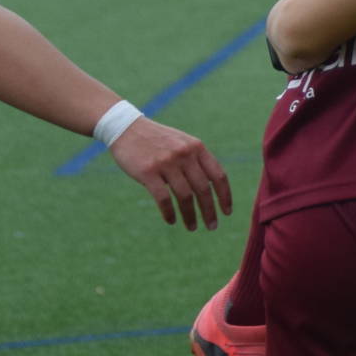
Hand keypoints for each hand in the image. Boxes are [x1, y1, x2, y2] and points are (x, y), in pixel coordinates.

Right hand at [108, 118, 231, 231]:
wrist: (127, 128)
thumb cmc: (158, 140)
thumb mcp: (183, 143)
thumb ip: (197, 160)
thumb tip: (212, 187)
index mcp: (197, 147)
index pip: (218, 175)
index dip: (225, 196)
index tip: (227, 212)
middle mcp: (185, 154)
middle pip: (203, 189)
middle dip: (209, 211)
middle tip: (212, 226)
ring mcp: (166, 162)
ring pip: (185, 196)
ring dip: (190, 216)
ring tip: (192, 227)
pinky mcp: (148, 172)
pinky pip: (163, 198)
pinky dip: (169, 213)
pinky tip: (171, 221)